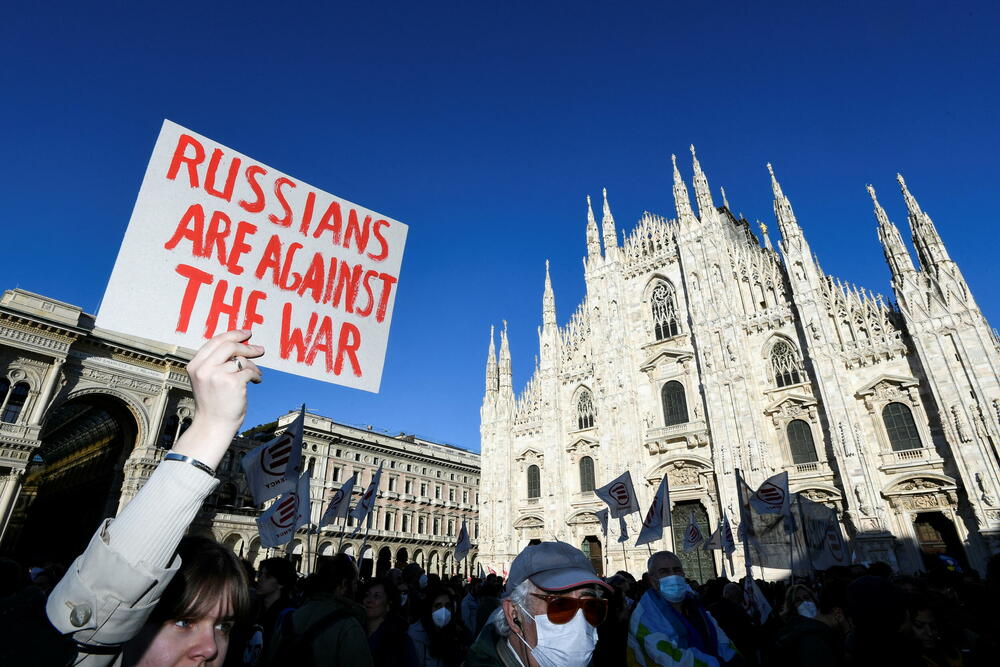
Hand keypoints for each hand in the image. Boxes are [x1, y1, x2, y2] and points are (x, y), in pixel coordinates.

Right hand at [173, 330, 263, 468]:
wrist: (213, 425)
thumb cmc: (213, 403)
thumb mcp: (207, 379)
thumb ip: (216, 362)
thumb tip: (240, 344)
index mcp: (195, 365)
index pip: (215, 341)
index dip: (233, 334)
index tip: (246, 333)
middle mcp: (204, 368)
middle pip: (229, 346)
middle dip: (247, 346)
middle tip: (260, 350)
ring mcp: (218, 376)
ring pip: (242, 360)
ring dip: (253, 366)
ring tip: (255, 375)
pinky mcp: (232, 383)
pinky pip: (249, 371)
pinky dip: (256, 375)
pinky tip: (256, 381)